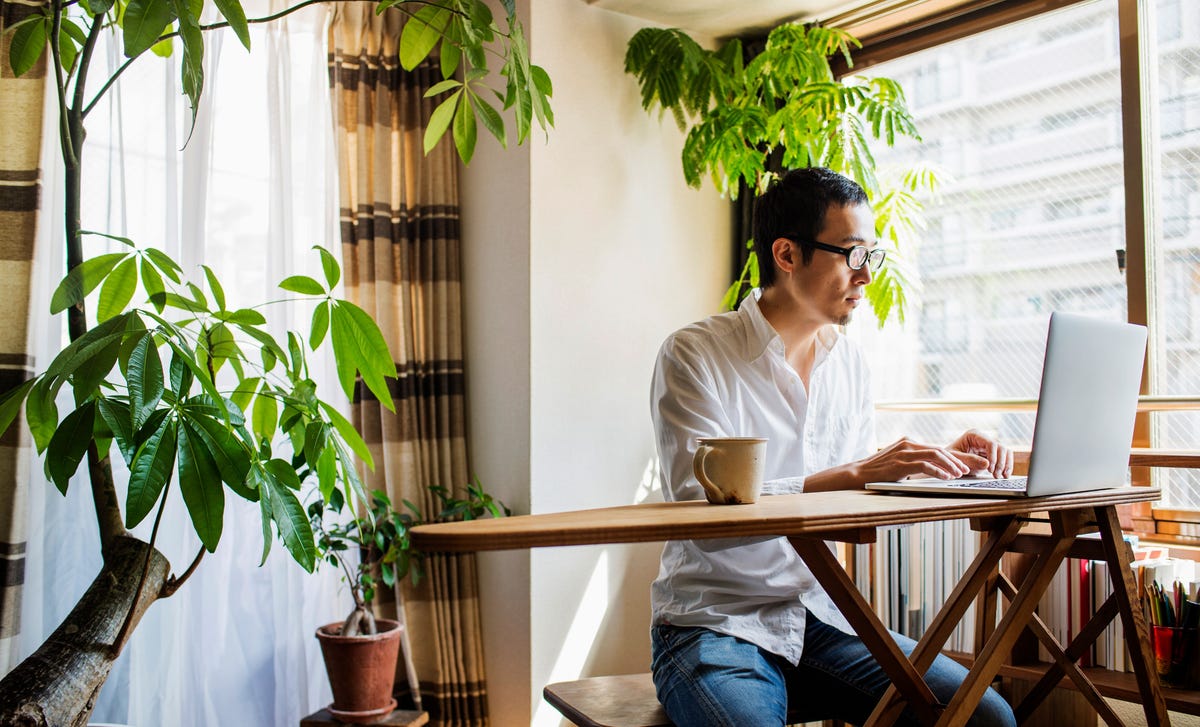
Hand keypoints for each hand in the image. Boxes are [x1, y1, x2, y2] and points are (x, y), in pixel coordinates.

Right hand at [854, 437, 990, 483]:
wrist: (858, 474)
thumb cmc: (878, 471)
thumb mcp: (897, 461)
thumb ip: (912, 460)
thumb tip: (932, 467)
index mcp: (908, 442)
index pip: (935, 447)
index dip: (951, 457)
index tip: (963, 466)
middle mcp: (907, 444)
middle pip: (938, 449)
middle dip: (955, 461)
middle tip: (966, 471)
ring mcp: (903, 453)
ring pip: (934, 455)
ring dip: (950, 465)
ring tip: (959, 475)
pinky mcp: (900, 464)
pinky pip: (924, 466)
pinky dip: (938, 472)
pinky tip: (946, 478)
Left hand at [948, 429, 1012, 478]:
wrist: (947, 461)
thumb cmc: (949, 457)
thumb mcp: (956, 459)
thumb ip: (970, 460)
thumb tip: (987, 464)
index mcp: (973, 435)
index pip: (991, 443)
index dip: (993, 456)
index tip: (990, 469)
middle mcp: (983, 438)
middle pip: (1000, 447)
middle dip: (1001, 462)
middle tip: (996, 475)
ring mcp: (988, 445)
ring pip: (1005, 451)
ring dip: (1006, 465)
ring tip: (1002, 476)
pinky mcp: (992, 453)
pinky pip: (1004, 457)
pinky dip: (1006, 466)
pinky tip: (1004, 475)